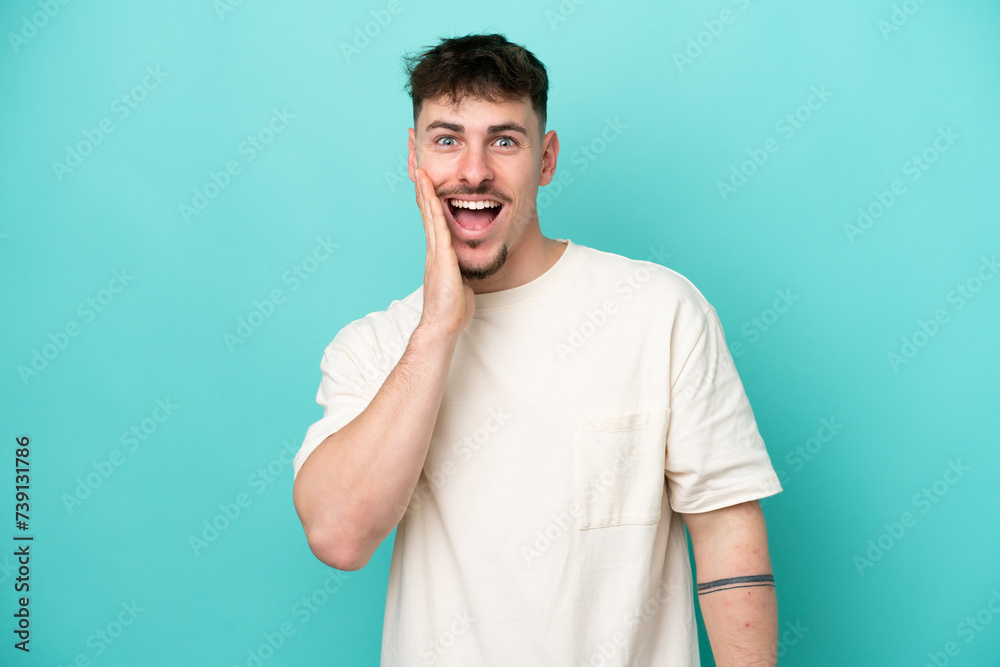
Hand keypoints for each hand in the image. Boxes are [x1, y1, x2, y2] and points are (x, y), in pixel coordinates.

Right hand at [414, 168, 474, 335]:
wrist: (443, 325)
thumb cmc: (452, 309)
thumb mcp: (458, 284)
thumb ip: (459, 272)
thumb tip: (464, 270)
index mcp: (438, 255)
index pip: (432, 224)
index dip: (429, 204)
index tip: (428, 186)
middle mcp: (434, 250)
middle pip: (427, 215)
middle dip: (424, 192)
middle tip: (420, 171)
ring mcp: (436, 253)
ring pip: (430, 217)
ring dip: (426, 194)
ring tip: (423, 174)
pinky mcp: (442, 258)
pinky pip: (439, 228)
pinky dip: (435, 210)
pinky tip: (435, 196)